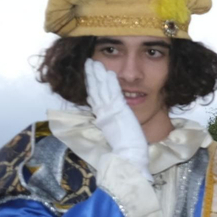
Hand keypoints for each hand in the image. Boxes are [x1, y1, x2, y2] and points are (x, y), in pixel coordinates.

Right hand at [84, 60, 150, 179]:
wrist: (128, 154)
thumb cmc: (125, 146)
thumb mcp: (113, 129)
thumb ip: (106, 119)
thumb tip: (98, 111)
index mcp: (102, 116)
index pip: (94, 96)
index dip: (90, 84)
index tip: (88, 74)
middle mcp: (103, 111)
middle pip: (95, 89)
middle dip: (91, 75)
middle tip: (88, 62)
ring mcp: (110, 110)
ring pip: (101, 88)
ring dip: (98, 74)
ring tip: (95, 62)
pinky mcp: (119, 109)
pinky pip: (114, 92)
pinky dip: (111, 82)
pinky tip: (109, 72)